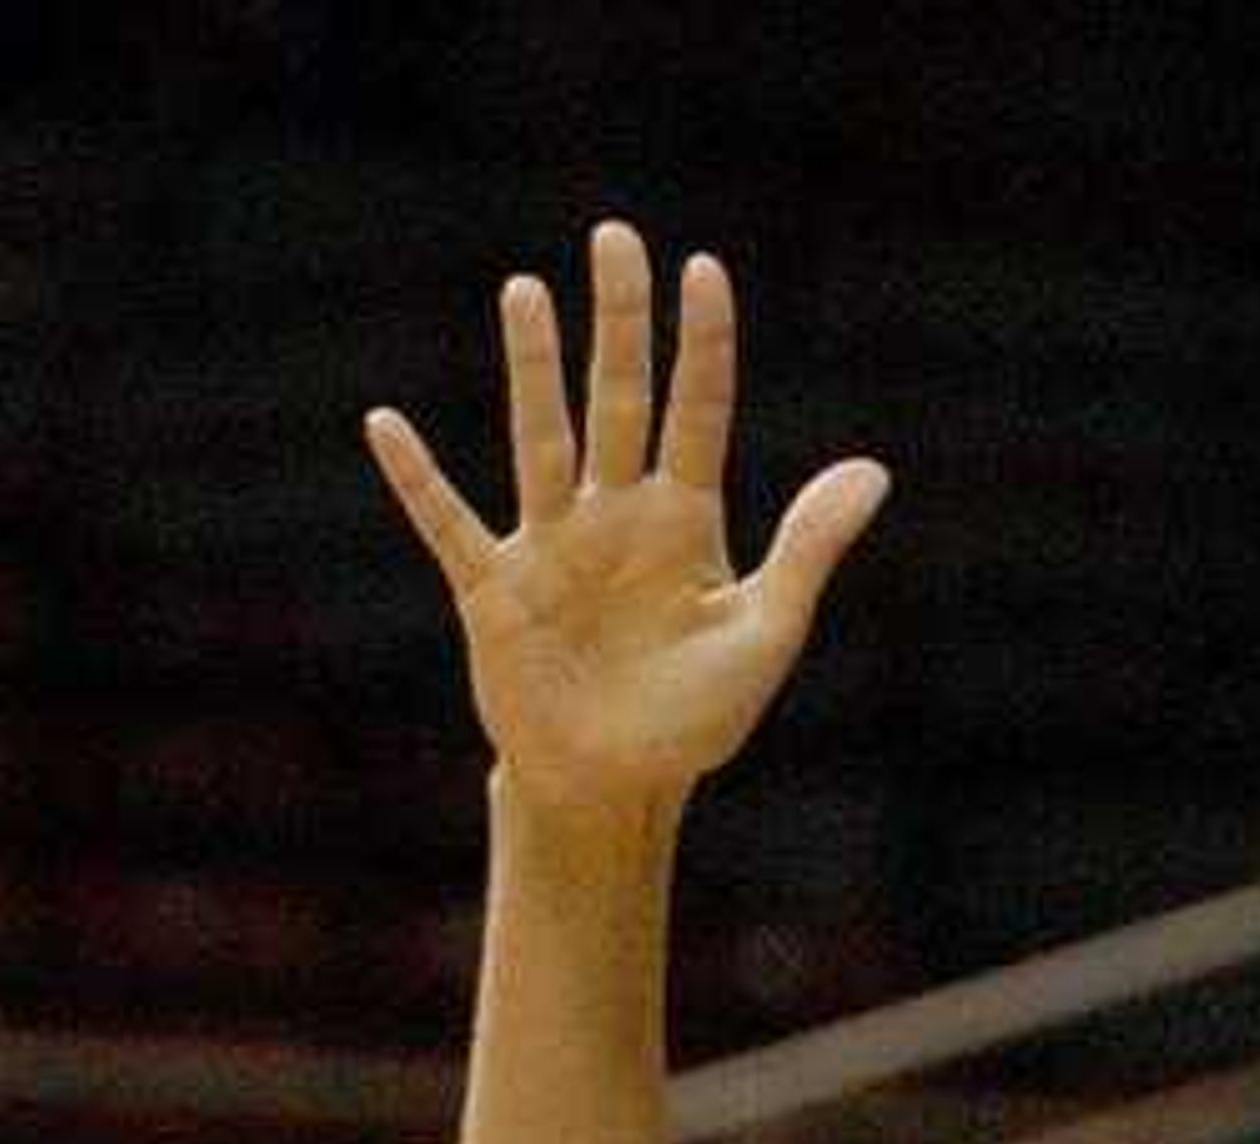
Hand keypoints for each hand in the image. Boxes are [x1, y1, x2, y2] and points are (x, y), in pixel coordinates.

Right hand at [366, 229, 888, 830]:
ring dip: (534, 368)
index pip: (696, 411)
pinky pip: (450, 524)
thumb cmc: (691, 722)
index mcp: (683, 523)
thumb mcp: (762, 636)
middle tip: (615, 236)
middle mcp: (614, 516)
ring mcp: (551, 546)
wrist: (614, 792)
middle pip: (617, 398)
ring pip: (541, 438)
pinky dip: (417, 481)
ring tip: (526, 290)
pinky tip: (386, 426)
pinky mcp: (495, 591)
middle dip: (618, 321)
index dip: (702, 343)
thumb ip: (808, 551)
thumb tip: (873, 470)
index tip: (703, 270)